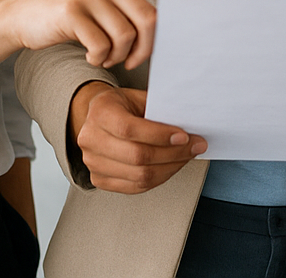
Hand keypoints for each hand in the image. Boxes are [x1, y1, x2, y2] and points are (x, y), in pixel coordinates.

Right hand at [6, 0, 200, 69]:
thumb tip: (163, 28)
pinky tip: (91, 57)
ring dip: (119, 56)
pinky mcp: (70, 12)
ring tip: (105, 57)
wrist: (21, 16)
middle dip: (147, 48)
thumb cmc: (68, 14)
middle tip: (133, 62)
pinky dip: (99, 58)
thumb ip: (126, 5)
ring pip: (125, 35)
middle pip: (148, 17)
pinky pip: (101, 45)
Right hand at [69, 83, 204, 193]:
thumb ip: (158, 111)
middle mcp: (91, 139)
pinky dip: (159, 178)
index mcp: (100, 112)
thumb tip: (188, 127)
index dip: (159, 135)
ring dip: (170, 168)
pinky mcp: (99, 179)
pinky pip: (135, 187)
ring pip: (139, 176)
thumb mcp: (139, 97)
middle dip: (173, 153)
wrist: (99, 117)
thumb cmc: (122, 105)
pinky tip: (171, 167)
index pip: (130, 129)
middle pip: (136, 156)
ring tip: (186, 157)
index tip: (184, 136)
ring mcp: (93, 162)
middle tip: (195, 146)